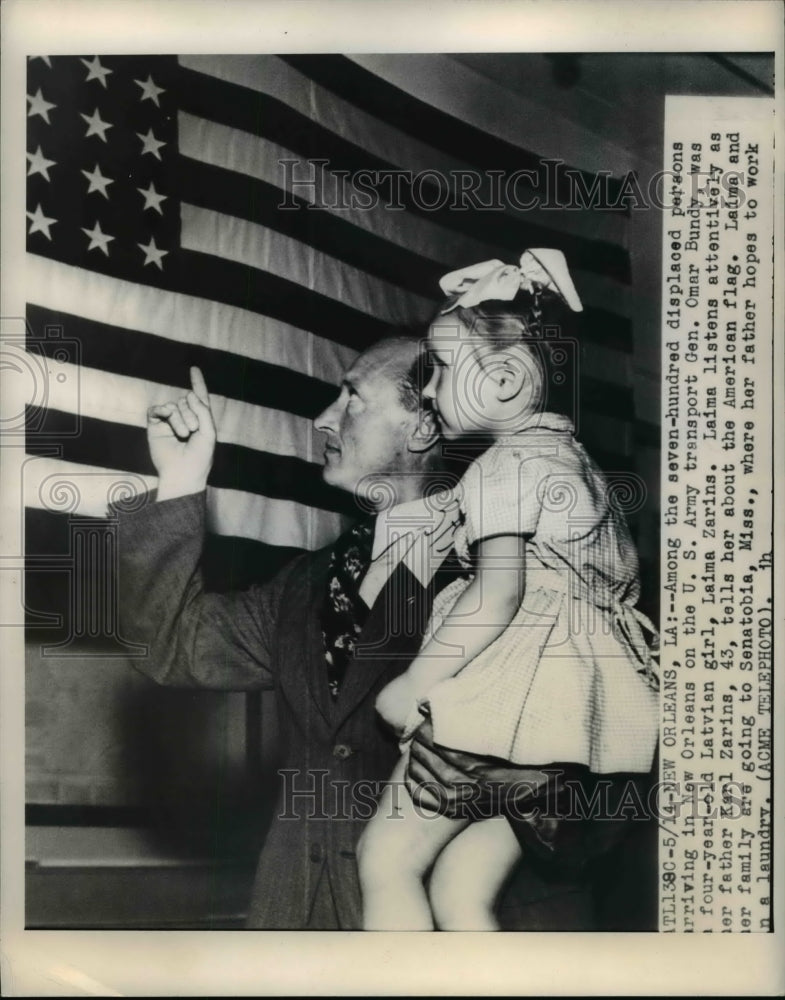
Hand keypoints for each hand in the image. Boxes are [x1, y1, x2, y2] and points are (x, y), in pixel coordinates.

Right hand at [147, 367, 216, 500]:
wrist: (182, 473)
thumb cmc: (199, 457)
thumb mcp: (209, 433)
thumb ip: (203, 411)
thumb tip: (189, 394)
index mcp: (200, 420)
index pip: (199, 398)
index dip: (197, 383)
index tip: (194, 369)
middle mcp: (184, 418)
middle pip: (187, 400)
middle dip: (192, 413)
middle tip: (193, 431)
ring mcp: (169, 422)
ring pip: (174, 405)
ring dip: (180, 418)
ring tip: (184, 434)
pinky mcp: (155, 426)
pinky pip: (157, 410)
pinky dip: (162, 410)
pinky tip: (166, 416)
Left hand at [405, 717, 552, 817]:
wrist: (531, 788)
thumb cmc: (514, 755)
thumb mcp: (494, 732)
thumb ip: (464, 719)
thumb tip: (430, 705)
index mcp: (467, 759)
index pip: (428, 736)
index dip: (427, 723)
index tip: (431, 717)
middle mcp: (457, 780)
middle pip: (419, 750)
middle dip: (420, 737)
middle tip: (426, 729)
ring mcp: (453, 797)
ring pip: (414, 769)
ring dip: (415, 755)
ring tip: (422, 746)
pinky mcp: (450, 808)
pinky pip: (417, 791)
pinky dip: (412, 777)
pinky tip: (417, 767)